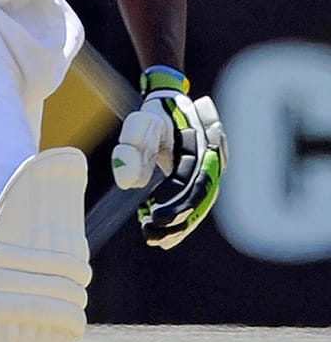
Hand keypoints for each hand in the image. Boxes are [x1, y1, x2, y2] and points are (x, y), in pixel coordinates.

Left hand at [112, 68, 227, 249]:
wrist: (171, 102)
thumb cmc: (155, 113)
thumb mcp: (140, 124)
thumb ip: (132, 148)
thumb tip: (128, 184)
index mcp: (203, 146)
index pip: (192, 184)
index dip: (176, 204)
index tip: (153, 217)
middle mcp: (213, 160)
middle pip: (200, 199)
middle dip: (177, 221)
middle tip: (151, 235)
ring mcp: (211, 170)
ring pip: (200, 205)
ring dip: (179, 225)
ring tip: (155, 239)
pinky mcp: (202, 178)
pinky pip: (195, 203)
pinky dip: (181, 220)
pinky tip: (164, 238)